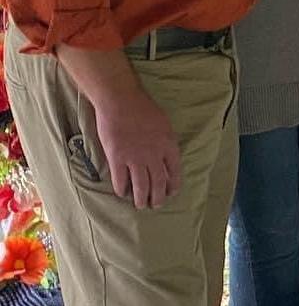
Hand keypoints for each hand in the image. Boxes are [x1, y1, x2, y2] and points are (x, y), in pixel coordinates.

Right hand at [92, 88, 181, 208]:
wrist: (121, 100)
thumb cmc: (143, 107)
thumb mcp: (163, 124)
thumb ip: (165, 141)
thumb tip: (164, 155)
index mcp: (168, 145)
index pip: (174, 171)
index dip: (173, 184)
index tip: (172, 192)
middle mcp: (154, 154)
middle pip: (158, 182)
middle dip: (158, 196)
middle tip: (156, 205)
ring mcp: (135, 157)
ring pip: (141, 185)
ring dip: (141, 198)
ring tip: (141, 205)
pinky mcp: (117, 158)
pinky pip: (120, 179)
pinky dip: (122, 189)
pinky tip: (122, 193)